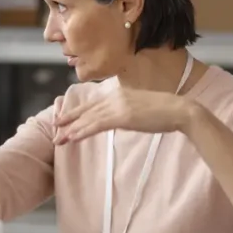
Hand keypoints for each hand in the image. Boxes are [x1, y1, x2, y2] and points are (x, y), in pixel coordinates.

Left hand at [53, 88, 194, 144]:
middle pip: (86, 111)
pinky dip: (83, 131)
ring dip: (72, 129)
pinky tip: (73, 137)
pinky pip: (98, 124)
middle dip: (68, 121)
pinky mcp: (123, 115)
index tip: (62, 119)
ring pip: (89, 119)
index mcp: (118, 94)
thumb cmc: (163, 112)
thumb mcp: (139, 109)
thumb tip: (116, 120)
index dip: (75, 112)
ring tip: (59, 138)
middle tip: (53, 129)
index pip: (91, 104)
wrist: (179, 110)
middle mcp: (114, 97)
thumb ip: (125, 111)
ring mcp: (118, 105)